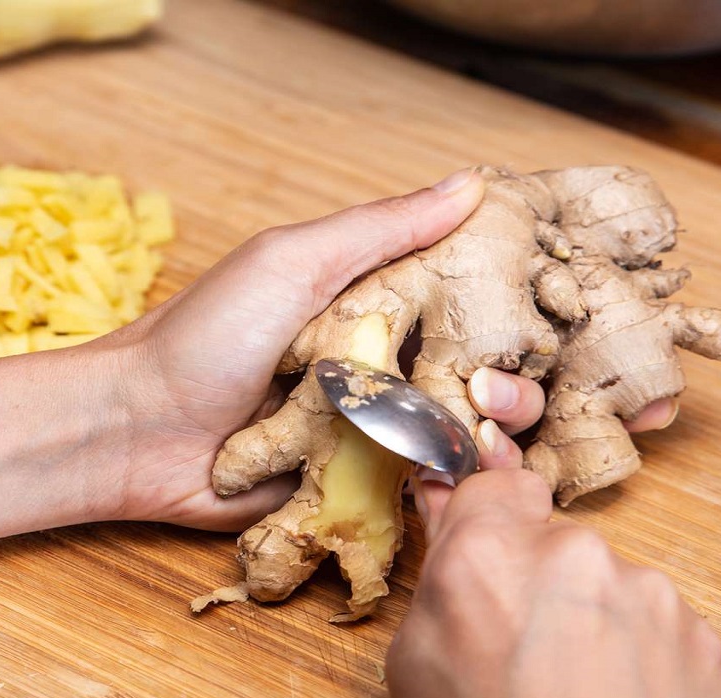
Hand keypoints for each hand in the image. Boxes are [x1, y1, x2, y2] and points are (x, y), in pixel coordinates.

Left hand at [100, 166, 678, 532]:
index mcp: (379, 305)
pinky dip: (457, 487)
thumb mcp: (295, 261)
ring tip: (489, 432)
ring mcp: (376, 433)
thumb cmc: (207, 334)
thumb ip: (383, 229)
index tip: (584, 312)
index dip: (531, 308)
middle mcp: (388, 367)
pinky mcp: (359, 491)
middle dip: (522, 385)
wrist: (135, 432)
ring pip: (465, 438)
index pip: (475, 302)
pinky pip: (422, 491)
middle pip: (485, 377)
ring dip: (493, 436)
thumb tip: (473, 183)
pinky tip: (481, 482)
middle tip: (510, 394)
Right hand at [390, 442, 720, 697]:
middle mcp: (576, 556)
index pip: (494, 485)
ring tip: (576, 694)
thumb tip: (450, 512)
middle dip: (538, 581)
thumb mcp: (420, 672)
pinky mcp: (698, 634)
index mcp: (489, 559)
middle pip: (552, 540)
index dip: (489, 523)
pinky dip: (637, 653)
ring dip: (592, 619)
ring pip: (607, 581)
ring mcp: (647, 593)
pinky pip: (654, 621)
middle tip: (524, 655)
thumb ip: (440, 581)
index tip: (487, 552)